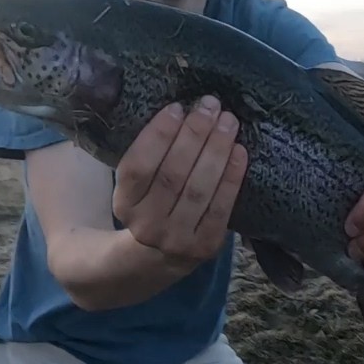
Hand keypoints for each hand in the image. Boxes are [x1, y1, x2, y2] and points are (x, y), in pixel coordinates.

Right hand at [112, 94, 247, 269]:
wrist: (160, 257)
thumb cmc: (151, 205)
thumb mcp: (135, 186)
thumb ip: (149, 156)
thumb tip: (182, 111)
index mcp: (123, 203)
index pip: (138, 166)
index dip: (158, 135)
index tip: (177, 107)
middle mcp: (146, 224)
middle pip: (172, 174)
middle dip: (194, 135)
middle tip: (210, 105)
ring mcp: (176, 239)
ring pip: (198, 189)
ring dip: (216, 150)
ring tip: (228, 121)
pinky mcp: (205, 247)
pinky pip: (221, 207)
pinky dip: (232, 177)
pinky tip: (239, 151)